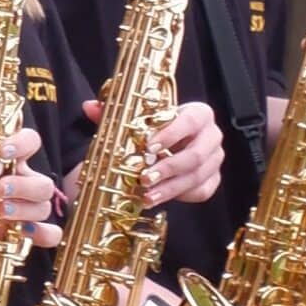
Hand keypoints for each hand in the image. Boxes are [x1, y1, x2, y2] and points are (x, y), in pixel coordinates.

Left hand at [0, 128, 63, 248]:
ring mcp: (32, 208)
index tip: (2, 151)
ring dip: (24, 210)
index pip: (31, 142)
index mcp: (14, 162)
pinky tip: (24, 232)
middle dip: (22, 186)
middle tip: (0, 189)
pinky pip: (51, 234)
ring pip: (44, 208)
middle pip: (42, 183)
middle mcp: (27, 182)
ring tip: (2, 212)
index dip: (22, 144)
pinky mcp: (33, 232)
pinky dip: (42, 234)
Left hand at [86, 98, 223, 206]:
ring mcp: (215, 159)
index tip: (149, 147)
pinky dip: (180, 196)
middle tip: (145, 178)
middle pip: (196, 154)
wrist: (172, 145)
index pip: (191, 121)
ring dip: (170, 188)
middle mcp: (212, 135)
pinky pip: (202, 191)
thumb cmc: (157, 130)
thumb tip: (90, 106)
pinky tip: (159, 198)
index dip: (171, 134)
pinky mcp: (212, 179)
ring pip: (197, 176)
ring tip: (147, 196)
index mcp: (199, 114)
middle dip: (168, 168)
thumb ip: (115, 113)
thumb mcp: (137, 121)